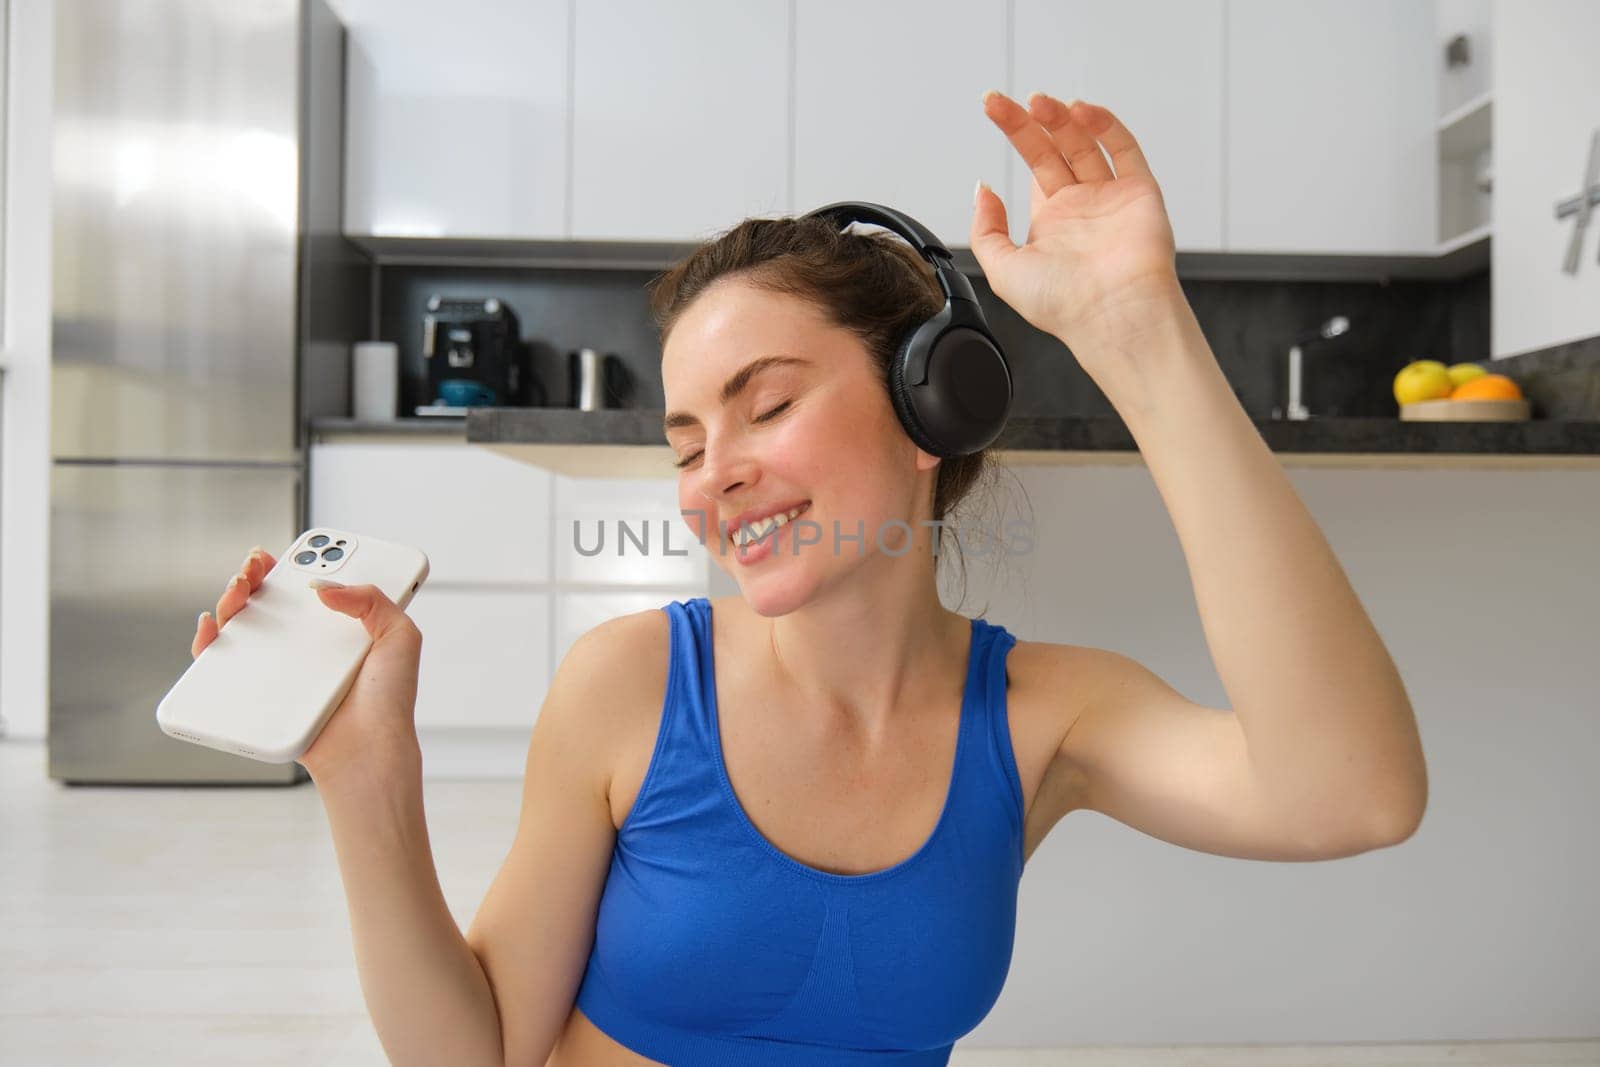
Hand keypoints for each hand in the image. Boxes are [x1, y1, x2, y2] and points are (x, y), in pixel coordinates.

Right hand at [192, 548, 422, 788]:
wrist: (369, 750)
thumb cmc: (389, 701)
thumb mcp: (400, 637)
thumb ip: (373, 599)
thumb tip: (323, 586)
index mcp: (342, 628)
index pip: (313, 586)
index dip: (299, 565)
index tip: (294, 551)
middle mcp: (308, 645)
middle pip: (272, 599)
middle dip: (257, 574)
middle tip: (256, 563)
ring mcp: (281, 668)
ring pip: (243, 624)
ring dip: (232, 598)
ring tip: (239, 586)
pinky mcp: (258, 693)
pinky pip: (222, 664)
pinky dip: (208, 641)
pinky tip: (212, 624)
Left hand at [971, 91, 1185, 359]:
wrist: (1111, 315)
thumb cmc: (1062, 304)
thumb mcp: (1003, 269)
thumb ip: (986, 229)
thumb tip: (982, 189)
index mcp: (1053, 222)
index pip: (1036, 165)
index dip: (1016, 134)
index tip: (993, 108)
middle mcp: (1083, 207)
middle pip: (1055, 148)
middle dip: (1030, 121)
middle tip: (1003, 100)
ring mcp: (1112, 198)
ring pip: (1087, 143)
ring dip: (1062, 118)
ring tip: (1039, 102)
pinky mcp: (1141, 193)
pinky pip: (1125, 149)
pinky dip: (1105, 124)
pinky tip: (1079, 110)